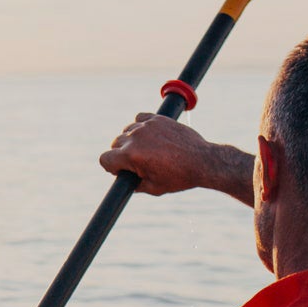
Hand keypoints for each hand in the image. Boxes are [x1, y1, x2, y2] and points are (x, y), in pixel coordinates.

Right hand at [98, 114, 246, 198]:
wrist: (203, 161)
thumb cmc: (179, 177)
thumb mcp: (153, 188)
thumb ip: (134, 184)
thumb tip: (124, 180)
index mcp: (131, 156)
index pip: (105, 159)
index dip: (112, 167)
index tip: (123, 170)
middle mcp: (136, 138)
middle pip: (115, 144)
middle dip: (122, 154)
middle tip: (138, 163)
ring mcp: (147, 126)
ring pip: (127, 131)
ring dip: (132, 140)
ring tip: (147, 150)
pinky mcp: (158, 119)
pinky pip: (139, 119)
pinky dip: (141, 126)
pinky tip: (150, 136)